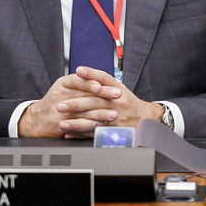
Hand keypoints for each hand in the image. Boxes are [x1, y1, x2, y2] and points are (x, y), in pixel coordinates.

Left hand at [18, 68, 163, 137]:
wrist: (145, 119)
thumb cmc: (127, 103)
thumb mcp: (119, 89)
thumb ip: (103, 83)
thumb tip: (81, 74)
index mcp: (118, 90)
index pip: (104, 78)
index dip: (91, 74)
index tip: (78, 71)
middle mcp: (118, 102)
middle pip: (96, 101)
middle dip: (76, 103)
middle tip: (60, 105)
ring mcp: (117, 118)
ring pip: (94, 120)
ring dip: (76, 122)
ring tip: (61, 123)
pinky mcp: (115, 131)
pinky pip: (96, 133)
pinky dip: (81, 134)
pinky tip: (69, 134)